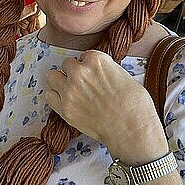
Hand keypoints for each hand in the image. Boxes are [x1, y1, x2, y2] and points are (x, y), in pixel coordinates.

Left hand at [45, 50, 168, 164]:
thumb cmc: (134, 103)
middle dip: (73, 72)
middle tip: (82, 83)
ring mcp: (69, 90)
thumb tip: (98, 73)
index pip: (83, 56)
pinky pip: (49, 95)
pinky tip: (66, 101)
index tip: (93, 74)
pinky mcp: (64, 108)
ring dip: (60, 81)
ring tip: (70, 90)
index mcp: (96, 59)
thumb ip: (105, 70)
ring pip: (52, 76)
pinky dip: (55, 97)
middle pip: (66, 64)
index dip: (88, 66)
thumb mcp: (123, 75)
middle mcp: (79, 71)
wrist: (131, 129)